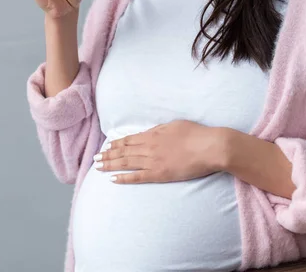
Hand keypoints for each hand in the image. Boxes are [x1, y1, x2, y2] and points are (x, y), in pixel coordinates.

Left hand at [93, 120, 226, 183]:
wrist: (210, 147)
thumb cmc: (196, 134)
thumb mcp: (174, 125)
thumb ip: (159, 130)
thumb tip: (150, 132)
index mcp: (152, 135)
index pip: (128, 140)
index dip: (115, 144)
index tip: (106, 146)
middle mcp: (148, 147)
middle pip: (123, 151)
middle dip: (107, 155)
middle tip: (95, 158)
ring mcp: (153, 161)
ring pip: (126, 163)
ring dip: (110, 165)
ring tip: (98, 167)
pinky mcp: (159, 174)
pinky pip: (137, 177)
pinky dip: (124, 178)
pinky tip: (113, 179)